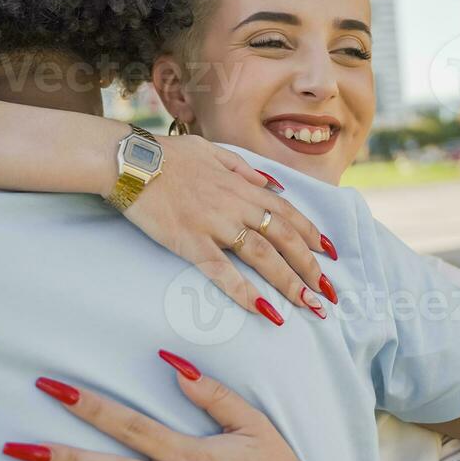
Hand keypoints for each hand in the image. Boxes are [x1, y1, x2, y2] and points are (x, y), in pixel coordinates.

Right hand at [118, 134, 337, 323]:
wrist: (131, 160)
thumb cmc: (168, 155)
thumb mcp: (212, 151)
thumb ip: (243, 168)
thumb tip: (270, 183)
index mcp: (241, 185)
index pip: (286, 211)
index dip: (311, 233)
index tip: (329, 252)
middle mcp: (235, 205)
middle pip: (283, 238)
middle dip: (309, 267)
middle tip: (327, 292)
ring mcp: (214, 224)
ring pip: (262, 256)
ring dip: (289, 282)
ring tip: (308, 306)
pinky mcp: (190, 242)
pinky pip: (222, 271)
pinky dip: (245, 291)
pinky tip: (263, 309)